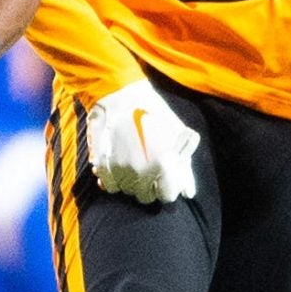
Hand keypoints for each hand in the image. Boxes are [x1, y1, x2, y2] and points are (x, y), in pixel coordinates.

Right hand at [85, 79, 200, 204]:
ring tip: (133, 165)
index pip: (168, 196)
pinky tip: (118, 167)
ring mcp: (119, 169)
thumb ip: (185, 169)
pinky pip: (109, 187)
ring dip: (131, 183)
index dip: (168, 187)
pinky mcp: (102, 164)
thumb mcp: (177, 137)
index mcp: (162, 165)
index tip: (165, 178)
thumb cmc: (154, 113)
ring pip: (127, 192)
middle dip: (149, 187)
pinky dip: (113, 181)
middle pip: (146, 197)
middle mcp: (140, 172)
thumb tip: (188, 193)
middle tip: (149, 170)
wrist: (120, 94)